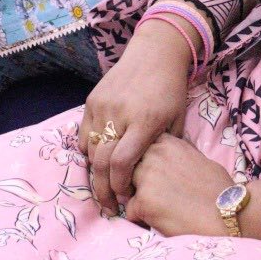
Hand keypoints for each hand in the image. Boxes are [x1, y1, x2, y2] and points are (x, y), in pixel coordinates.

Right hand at [79, 20, 191, 212]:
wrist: (155, 53)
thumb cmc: (171, 89)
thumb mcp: (177, 120)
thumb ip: (164, 149)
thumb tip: (153, 180)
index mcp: (144, 122)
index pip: (122, 164)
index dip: (119, 186)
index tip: (125, 199)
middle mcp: (119, 115)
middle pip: (102, 162)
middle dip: (103, 189)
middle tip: (108, 206)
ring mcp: (102, 106)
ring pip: (90, 150)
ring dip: (96, 172)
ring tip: (104, 186)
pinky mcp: (92, 100)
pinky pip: (83, 134)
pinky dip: (88, 151)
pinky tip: (97, 161)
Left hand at [125, 134, 233, 236]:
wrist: (228, 213)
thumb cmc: (219, 188)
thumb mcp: (197, 158)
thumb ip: (175, 154)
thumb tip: (165, 157)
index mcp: (167, 142)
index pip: (140, 146)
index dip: (143, 162)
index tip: (152, 173)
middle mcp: (153, 155)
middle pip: (129, 167)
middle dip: (136, 181)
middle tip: (155, 195)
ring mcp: (146, 177)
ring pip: (126, 188)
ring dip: (137, 199)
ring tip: (157, 209)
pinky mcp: (143, 201)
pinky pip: (130, 211)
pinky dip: (141, 219)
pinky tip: (159, 221)